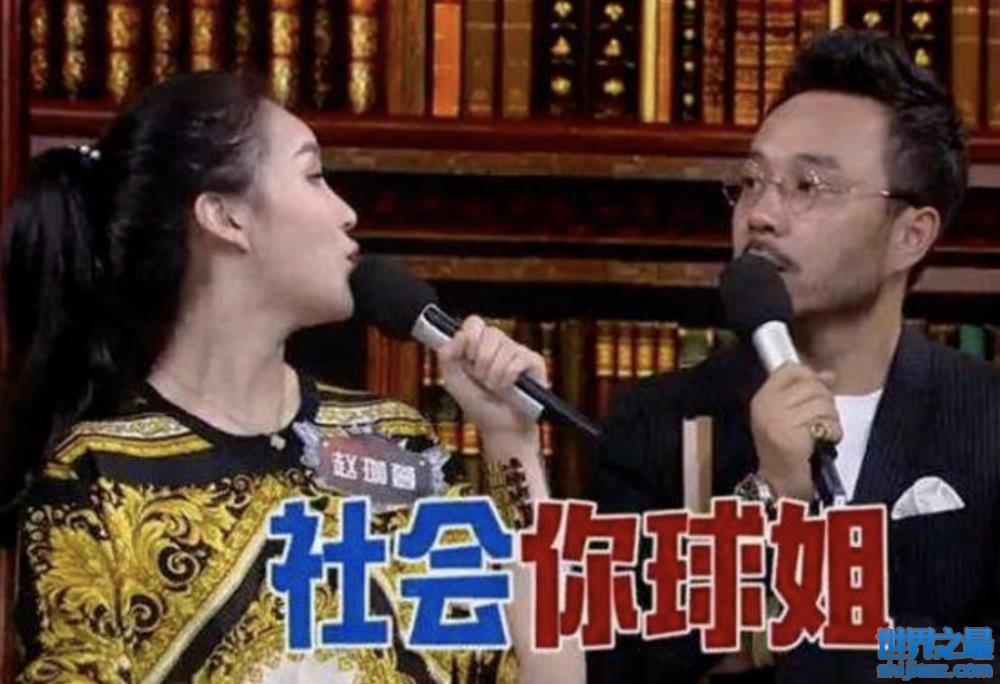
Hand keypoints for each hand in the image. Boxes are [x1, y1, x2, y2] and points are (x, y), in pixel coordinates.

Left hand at [437, 315, 547, 447]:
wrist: (499, 428)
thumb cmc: (479, 405)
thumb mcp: (453, 381)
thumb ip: (447, 356)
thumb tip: (457, 336)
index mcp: (479, 345)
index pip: (474, 322)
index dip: (469, 339)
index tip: (467, 359)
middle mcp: (500, 344)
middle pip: (490, 332)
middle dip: (481, 362)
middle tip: (482, 379)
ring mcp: (518, 351)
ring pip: (504, 347)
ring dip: (494, 375)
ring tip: (495, 387)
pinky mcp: (534, 362)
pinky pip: (519, 358)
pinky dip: (509, 377)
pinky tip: (509, 387)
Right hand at [750, 364, 841, 500]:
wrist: (779, 486)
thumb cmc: (786, 452)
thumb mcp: (786, 416)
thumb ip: (803, 393)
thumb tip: (828, 375)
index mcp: (762, 399)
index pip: (789, 370)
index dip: (810, 376)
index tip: (821, 387)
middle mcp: (766, 408)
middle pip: (811, 385)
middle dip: (825, 402)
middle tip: (819, 422)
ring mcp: (777, 422)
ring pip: (823, 403)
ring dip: (831, 420)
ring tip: (820, 434)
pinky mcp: (793, 438)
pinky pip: (826, 423)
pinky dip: (833, 433)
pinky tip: (823, 443)